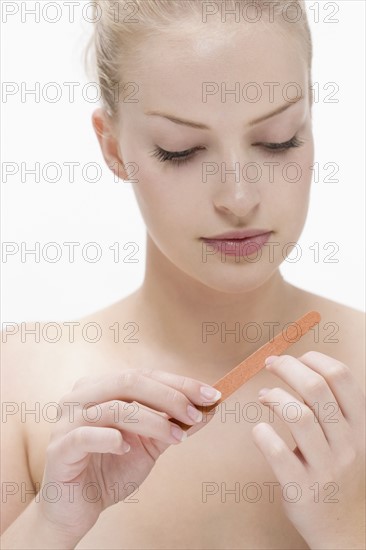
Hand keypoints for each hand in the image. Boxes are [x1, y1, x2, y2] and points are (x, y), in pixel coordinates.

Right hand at [37, 368, 220, 541]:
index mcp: (101, 387)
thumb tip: (210, 409)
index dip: (180, 383)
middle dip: (169, 397)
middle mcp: (81, 396)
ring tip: (176, 438)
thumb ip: (173, 424)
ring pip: (115, 408)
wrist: (76, 508)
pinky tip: (128, 449)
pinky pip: (87, 436)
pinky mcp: (59, 448)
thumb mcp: (149, 444)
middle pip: (129, 382)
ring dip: (153, 421)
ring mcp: (67, 420)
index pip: (145, 375)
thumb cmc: (111, 469)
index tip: (212, 395)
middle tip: (195, 415)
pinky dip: (113, 439)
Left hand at [251, 351, 365, 548]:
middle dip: (288, 367)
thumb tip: (294, 370)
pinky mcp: (300, 487)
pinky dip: (261, 433)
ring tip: (263, 397)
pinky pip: (276, 451)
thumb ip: (328, 406)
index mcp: (360, 425)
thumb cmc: (339, 470)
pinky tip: (259, 429)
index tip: (296, 358)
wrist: (345, 528)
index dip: (314, 358)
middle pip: (316, 388)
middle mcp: (347, 443)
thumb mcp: (347, 436)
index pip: (341, 376)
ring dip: (273, 396)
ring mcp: (325, 466)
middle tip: (271, 365)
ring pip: (297, 415)